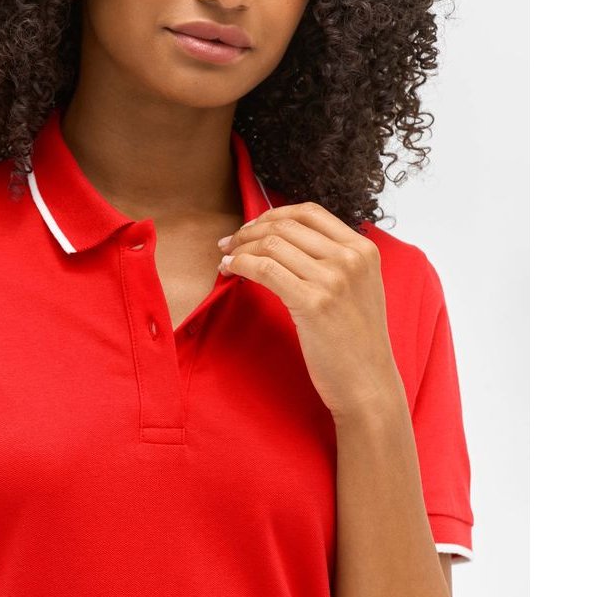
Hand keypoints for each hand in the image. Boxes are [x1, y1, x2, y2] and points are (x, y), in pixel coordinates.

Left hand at [216, 202, 404, 419]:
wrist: (369, 384)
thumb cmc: (357, 341)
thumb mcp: (359, 288)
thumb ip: (335, 259)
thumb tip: (285, 237)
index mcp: (364, 249)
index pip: (309, 212)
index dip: (272, 214)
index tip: (252, 227)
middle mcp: (351, 259)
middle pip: (286, 225)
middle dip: (250, 230)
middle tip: (230, 243)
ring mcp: (333, 280)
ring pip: (272, 244)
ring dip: (241, 247)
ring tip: (227, 258)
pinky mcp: (313, 303)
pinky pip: (265, 269)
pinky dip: (241, 264)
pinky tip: (230, 270)